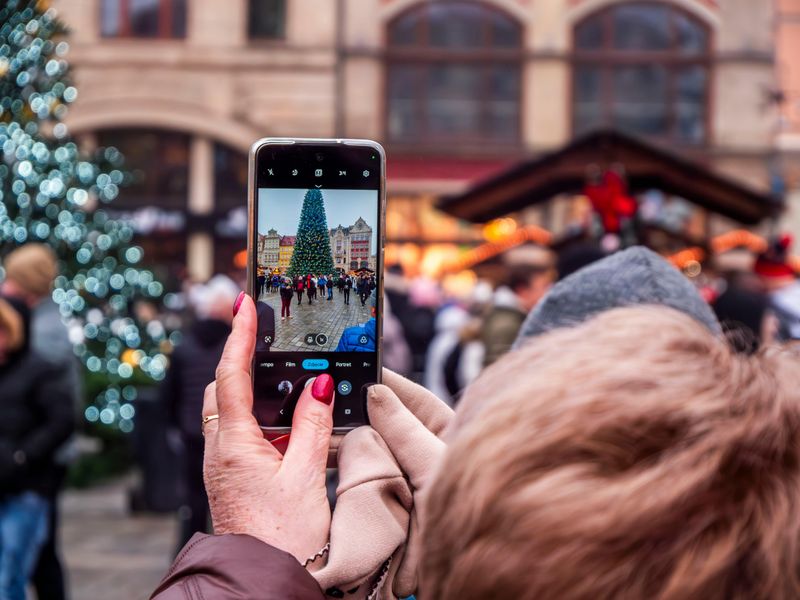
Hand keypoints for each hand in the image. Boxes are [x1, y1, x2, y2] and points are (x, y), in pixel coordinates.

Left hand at [201, 293, 334, 563]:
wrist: (265, 578)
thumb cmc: (283, 535)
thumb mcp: (306, 474)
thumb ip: (312, 425)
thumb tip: (319, 385)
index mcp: (233, 444)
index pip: (231, 376)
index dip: (238, 337)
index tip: (243, 306)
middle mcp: (221, 451)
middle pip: (223, 390)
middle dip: (241, 361)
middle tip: (263, 337)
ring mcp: (225, 465)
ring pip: (231, 412)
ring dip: (254, 391)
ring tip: (284, 379)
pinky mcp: (235, 477)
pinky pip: (242, 434)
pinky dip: (262, 417)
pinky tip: (289, 424)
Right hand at [313, 369, 451, 596]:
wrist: (469, 558)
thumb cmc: (472, 505)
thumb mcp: (433, 462)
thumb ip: (404, 429)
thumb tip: (376, 392)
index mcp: (448, 433)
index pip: (411, 398)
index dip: (384, 382)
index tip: (356, 368)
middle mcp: (428, 452)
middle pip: (388, 423)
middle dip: (358, 413)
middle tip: (328, 401)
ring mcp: (410, 477)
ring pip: (373, 450)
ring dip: (348, 441)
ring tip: (320, 429)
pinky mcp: (393, 501)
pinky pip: (367, 477)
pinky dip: (347, 468)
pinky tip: (326, 458)